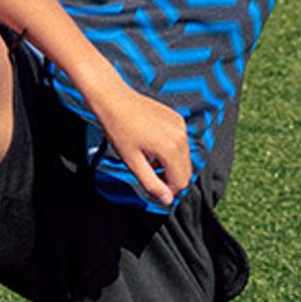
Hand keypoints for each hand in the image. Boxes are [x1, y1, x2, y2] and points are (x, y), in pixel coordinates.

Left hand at [95, 89, 192, 206]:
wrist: (114, 100)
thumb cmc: (119, 131)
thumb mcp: (133, 163)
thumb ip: (152, 184)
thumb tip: (167, 200)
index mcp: (171, 149)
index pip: (181, 181)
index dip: (169, 191)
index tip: (154, 190)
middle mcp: (181, 136)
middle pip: (186, 170)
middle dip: (171, 179)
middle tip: (150, 177)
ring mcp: (180, 126)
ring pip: (184, 157)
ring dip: (170, 165)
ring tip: (148, 161)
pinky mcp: (177, 119)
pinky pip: (180, 143)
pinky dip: (170, 151)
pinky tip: (151, 147)